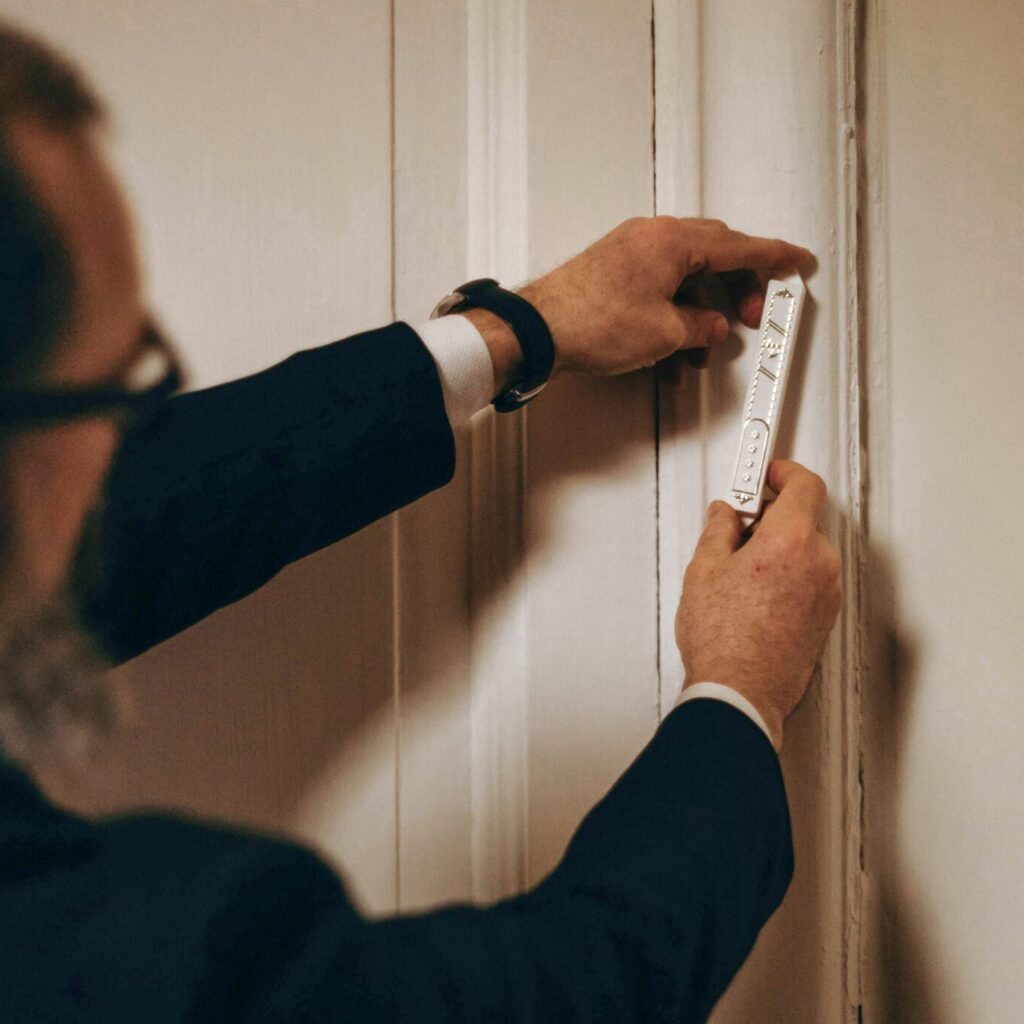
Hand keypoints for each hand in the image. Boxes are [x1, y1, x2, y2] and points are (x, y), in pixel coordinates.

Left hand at [519, 216, 811, 383]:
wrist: (537, 332)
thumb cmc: (590, 322)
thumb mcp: (666, 333)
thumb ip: (702, 327)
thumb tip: (713, 326)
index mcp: (674, 240)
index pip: (740, 245)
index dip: (775, 258)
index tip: (797, 260)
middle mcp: (653, 238)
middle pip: (714, 259)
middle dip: (736, 293)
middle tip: (751, 317)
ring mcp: (631, 253)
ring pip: (685, 281)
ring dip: (699, 317)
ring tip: (701, 352)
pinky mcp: (614, 274)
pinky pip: (658, 291)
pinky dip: (671, 320)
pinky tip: (669, 356)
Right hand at [674, 461, 841, 749]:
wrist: (741, 692)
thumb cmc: (725, 641)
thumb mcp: (704, 570)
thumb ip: (719, 531)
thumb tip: (724, 516)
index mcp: (793, 540)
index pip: (804, 484)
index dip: (783, 472)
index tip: (767, 473)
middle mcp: (820, 563)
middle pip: (806, 518)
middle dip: (774, 515)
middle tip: (741, 522)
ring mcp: (827, 593)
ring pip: (808, 550)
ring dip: (781, 547)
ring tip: (741, 567)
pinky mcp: (825, 618)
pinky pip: (811, 579)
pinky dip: (789, 574)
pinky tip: (755, 592)